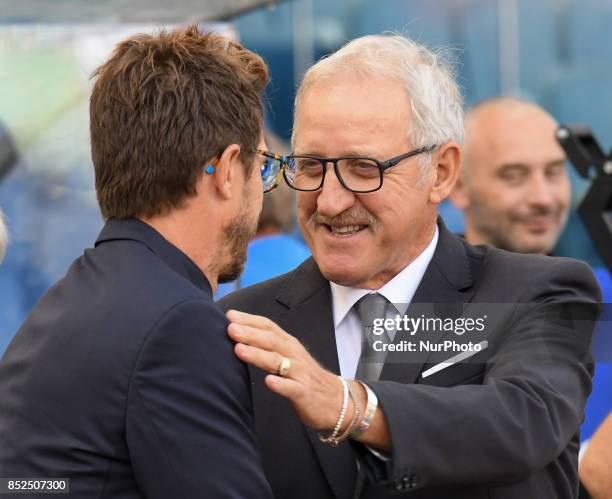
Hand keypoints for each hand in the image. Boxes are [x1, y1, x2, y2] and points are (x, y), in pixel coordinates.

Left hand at [226, 309, 352, 430]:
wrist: (337, 401)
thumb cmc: (305, 377)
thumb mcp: (289, 357)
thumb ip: (269, 348)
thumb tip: (240, 336)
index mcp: (289, 345)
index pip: (269, 327)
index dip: (250, 320)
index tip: (230, 315)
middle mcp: (294, 355)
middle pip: (271, 341)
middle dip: (250, 334)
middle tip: (230, 328)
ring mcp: (300, 374)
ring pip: (278, 362)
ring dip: (258, 355)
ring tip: (239, 350)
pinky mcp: (304, 393)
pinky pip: (292, 388)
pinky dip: (280, 384)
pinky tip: (268, 381)